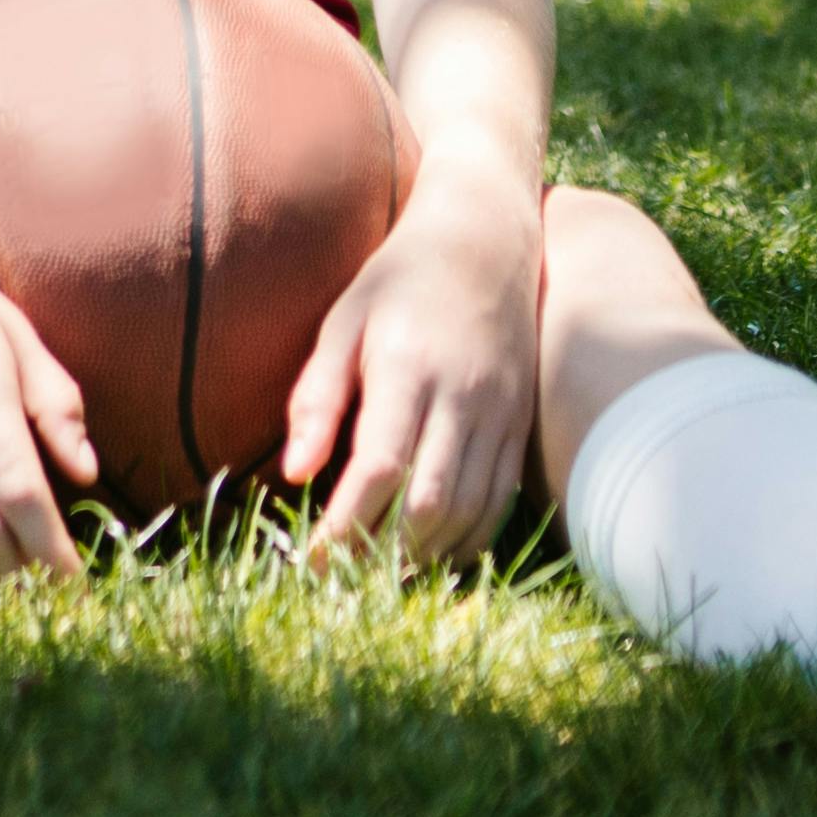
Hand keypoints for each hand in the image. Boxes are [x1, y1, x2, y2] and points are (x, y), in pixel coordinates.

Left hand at [282, 156, 540, 563]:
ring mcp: (500, 412)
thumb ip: (317, 397)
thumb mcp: (343, 322)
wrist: (486, 239)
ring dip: (424, 555)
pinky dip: (467, 539)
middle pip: (429, 504)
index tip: (310, 558)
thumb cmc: (398, 280)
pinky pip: (499, 500)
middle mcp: (462, 395)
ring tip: (380, 572)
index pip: (380, 469)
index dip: (345, 527)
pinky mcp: (521, 424)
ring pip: (469, 511)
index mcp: (408, 367)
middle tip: (342, 577)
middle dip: (382, 554)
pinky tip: (432, 552)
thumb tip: (295, 474)